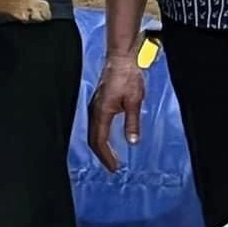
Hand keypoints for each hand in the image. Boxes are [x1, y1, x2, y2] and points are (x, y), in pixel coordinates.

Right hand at [87, 56, 146, 171]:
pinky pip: (96, 125)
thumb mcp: (134, 101)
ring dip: (101, 147)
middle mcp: (94, 111)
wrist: (121, 58)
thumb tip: (133, 143)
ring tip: (111, 157)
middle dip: (102, 155)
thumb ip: (132, 123)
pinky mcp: (98, 103)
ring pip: (93, 133)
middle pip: (93, 140)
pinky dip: (101, 137)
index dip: (106, 156)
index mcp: (101, 112)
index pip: (99, 141)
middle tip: (113, 167)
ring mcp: (94, 107)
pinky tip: (109, 139)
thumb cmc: (127, 77)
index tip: (114, 168)